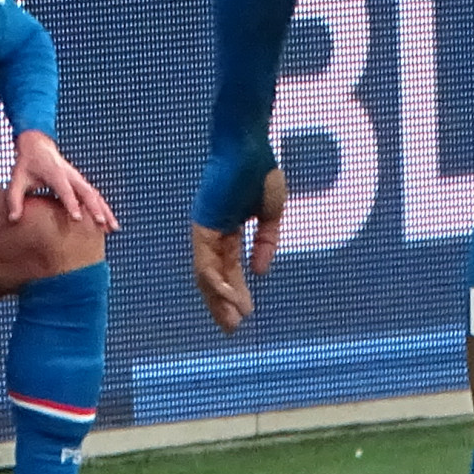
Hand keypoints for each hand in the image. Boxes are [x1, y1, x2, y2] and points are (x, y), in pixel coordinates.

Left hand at [6, 127, 118, 234]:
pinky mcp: (80, 182)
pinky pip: (94, 196)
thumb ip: (14, 198)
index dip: (72, 203)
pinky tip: (109, 223)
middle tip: (102, 224)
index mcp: (55, 173)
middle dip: (95, 208)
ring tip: (113, 228)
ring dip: (105, 210)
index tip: (78, 218)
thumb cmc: (26, 164)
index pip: (65, 190)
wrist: (38, 145)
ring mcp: (78, 178)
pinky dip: (103, 209)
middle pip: (87, 192)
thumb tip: (14, 219)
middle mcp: (70, 175)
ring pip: (95, 195)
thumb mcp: (16, 179)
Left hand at [190, 163, 289, 331]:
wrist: (248, 144)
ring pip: (206, 275)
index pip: (228, 268)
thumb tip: (260, 272)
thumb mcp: (270, 215)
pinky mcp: (203, 225)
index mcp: (226, 229)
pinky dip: (217, 283)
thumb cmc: (259, 170)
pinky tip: (231, 298)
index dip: (236, 292)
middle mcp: (212, 232)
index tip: (245, 314)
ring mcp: (205, 229)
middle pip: (213, 277)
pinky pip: (206, 261)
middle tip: (232, 329)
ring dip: (219, 300)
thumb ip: (266, 243)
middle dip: (223, 304)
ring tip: (233, 322)